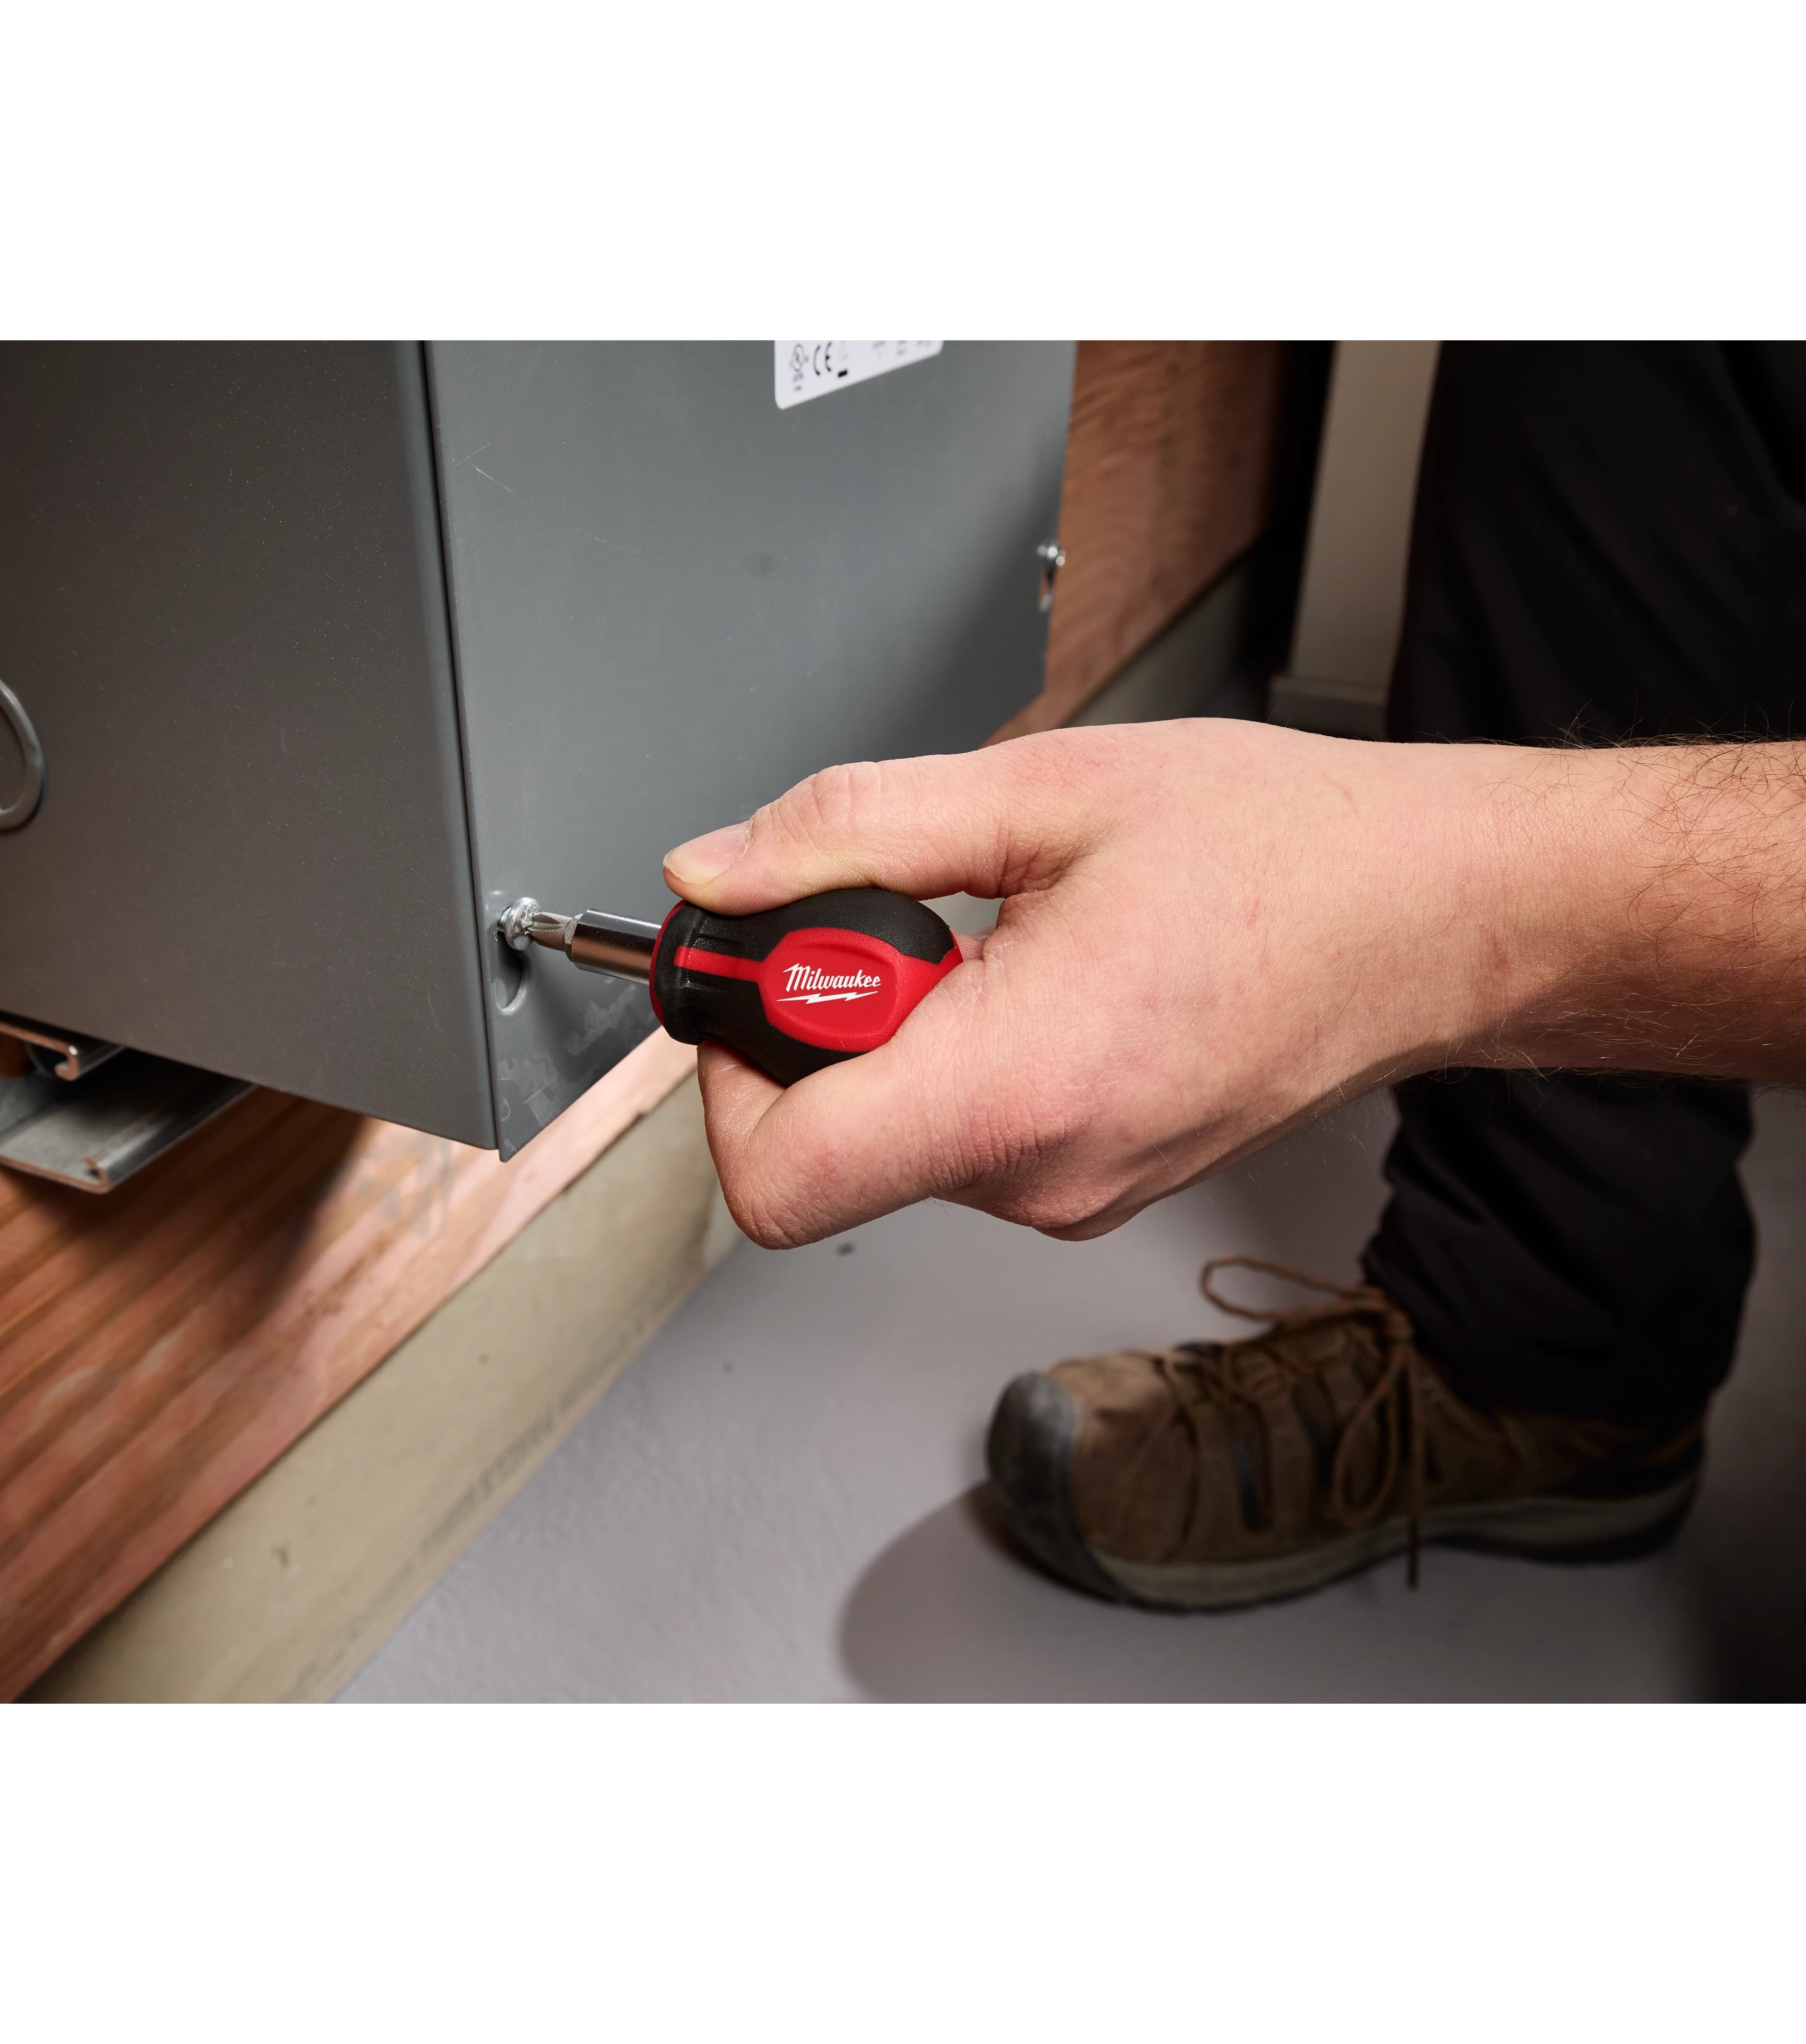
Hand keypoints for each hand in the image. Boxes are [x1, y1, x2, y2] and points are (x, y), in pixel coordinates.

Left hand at [663, 720, 1535, 1247]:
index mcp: (1019, 1092)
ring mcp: (1071, 1197)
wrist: (1433, 919)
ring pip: (894, 1136)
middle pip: (825, 1147)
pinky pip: (965, 1137)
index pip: (779, 1176)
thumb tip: (715, 873)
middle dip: (822, 1023)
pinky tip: (1034, 973)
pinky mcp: (1092, 1185)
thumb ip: (848, 830)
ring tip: (1001, 933)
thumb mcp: (1042, 790)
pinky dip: (956, 1055)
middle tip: (909, 915)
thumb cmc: (1282, 853)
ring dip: (899, 1032)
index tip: (761, 973)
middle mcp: (1040, 1178)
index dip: (727, 1073)